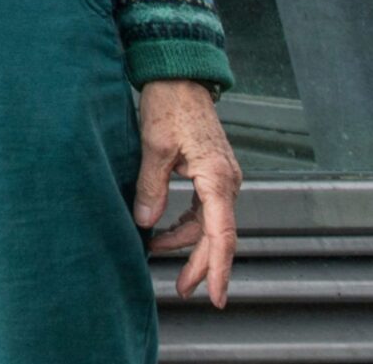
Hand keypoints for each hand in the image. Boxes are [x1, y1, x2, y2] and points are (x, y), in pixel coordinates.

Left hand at [133, 79, 241, 307]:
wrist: (180, 76)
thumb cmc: (169, 104)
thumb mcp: (153, 146)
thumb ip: (151, 187)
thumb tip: (145, 223)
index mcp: (217, 178)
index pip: (222, 235)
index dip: (217, 269)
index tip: (215, 296)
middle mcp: (227, 181)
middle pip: (218, 236)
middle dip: (201, 265)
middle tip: (183, 290)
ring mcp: (223, 177)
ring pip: (211, 224)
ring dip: (189, 244)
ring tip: (159, 255)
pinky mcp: (213, 172)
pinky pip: (205, 209)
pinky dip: (188, 224)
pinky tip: (166, 232)